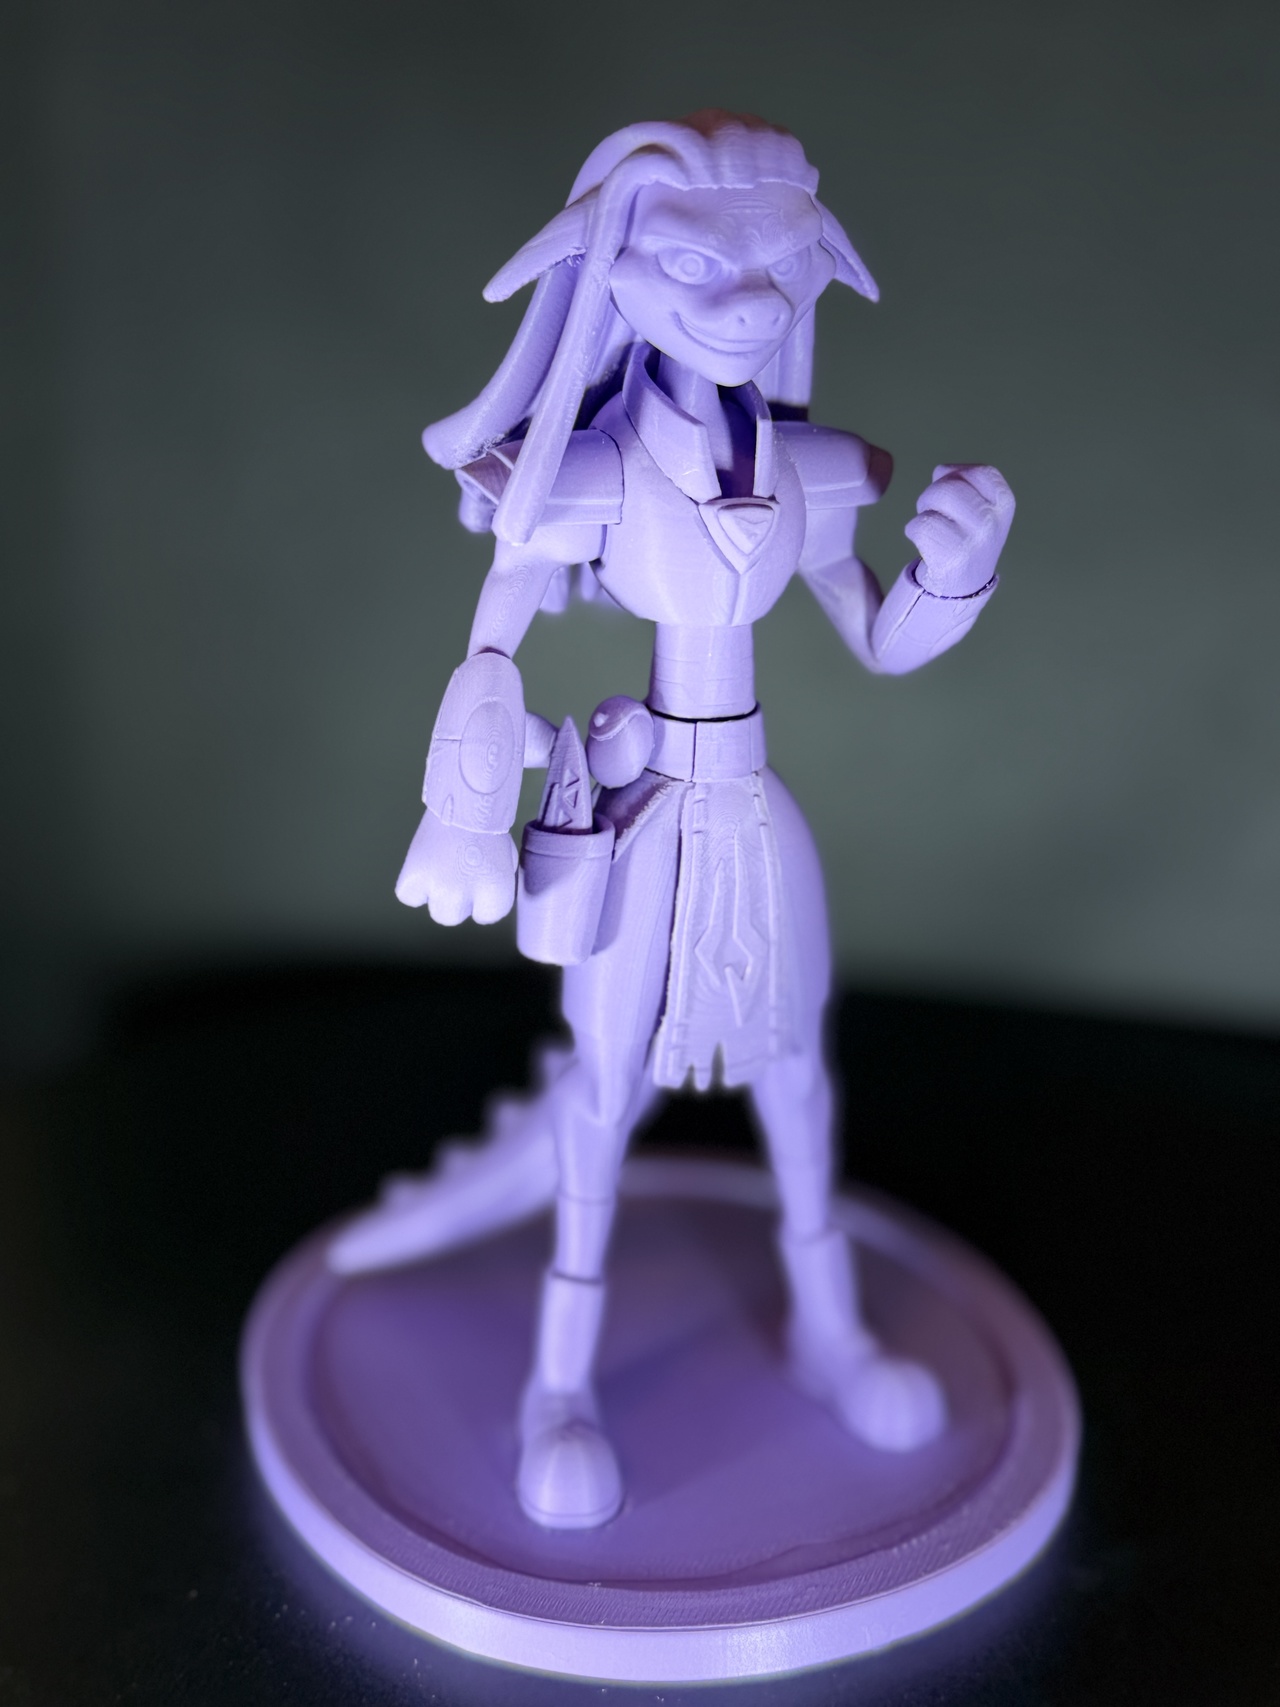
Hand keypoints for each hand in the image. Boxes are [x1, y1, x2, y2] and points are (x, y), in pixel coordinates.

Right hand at [395, 808, 517, 924]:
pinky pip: (408, 895)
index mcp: (496, 893)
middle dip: (456, 899)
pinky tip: (422, 867)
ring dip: (436, 894)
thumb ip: (494, 884)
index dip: (482, 898)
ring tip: (441, 868)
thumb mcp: (504, 861)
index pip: (486, 916)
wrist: (464, 799)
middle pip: (454, 916)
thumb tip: (481, 900)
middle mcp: (466, 895)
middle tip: (456, 872)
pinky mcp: (412, 876)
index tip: (479, 877)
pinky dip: (412, 885)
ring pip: (435, 911)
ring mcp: (437, 887)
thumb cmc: (487, 828)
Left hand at [904, 465, 1014, 596]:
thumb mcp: (979, 506)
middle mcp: (993, 520)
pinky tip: (926, 545)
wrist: (962, 586)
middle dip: (933, 494)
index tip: (955, 496)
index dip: (957, 477)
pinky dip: (913, 531)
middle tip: (934, 512)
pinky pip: (920, 525)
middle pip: (949, 485)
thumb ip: (964, 482)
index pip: (978, 472)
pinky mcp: (951, 557)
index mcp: (1004, 503)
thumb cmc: (965, 537)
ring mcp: (974, 539)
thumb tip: (941, 471)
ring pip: (934, 499)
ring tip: (932, 528)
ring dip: (923, 511)